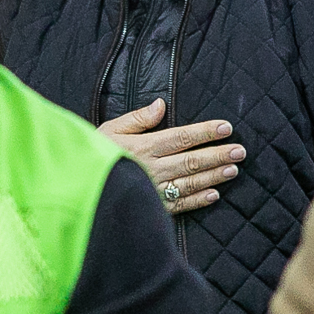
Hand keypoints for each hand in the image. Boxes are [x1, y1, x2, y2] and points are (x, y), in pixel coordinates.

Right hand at [99, 99, 240, 213]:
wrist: (74, 186)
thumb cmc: (93, 155)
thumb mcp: (110, 130)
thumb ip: (138, 119)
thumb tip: (161, 104)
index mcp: (143, 147)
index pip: (181, 137)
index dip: (205, 132)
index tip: (226, 127)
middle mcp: (151, 169)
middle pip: (191, 160)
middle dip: (217, 155)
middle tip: (239, 151)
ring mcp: (153, 191)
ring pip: (189, 183)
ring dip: (213, 176)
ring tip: (233, 170)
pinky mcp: (151, 208)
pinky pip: (178, 205)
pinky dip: (197, 200)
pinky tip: (214, 195)